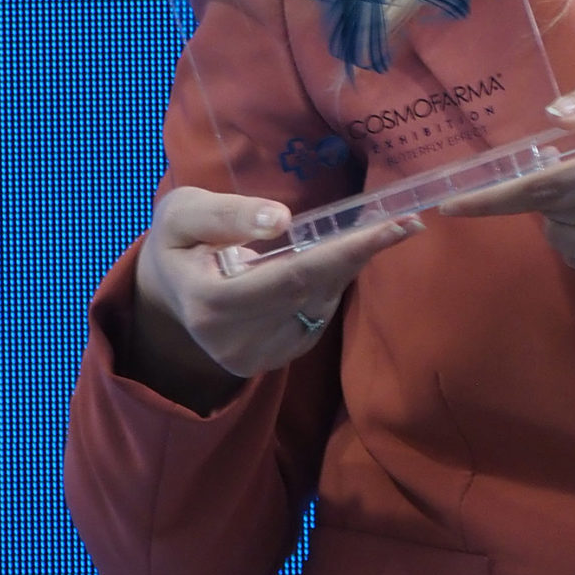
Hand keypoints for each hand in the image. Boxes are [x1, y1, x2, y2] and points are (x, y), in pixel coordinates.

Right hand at [130, 186, 419, 399]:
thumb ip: (226, 214)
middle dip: (360, 254)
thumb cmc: (179, 242)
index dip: (345, 250)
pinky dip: (329, 285)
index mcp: (211, 303)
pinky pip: (315, 317)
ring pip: (319, 303)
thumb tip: (279, 219)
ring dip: (346, 266)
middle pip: (315, 291)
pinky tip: (329, 261)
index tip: (391, 226)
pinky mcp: (273, 361)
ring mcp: (256, 358)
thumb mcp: (183, 212)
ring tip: (371, 233)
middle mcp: (236, 341)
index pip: (293, 275)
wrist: (169, 292)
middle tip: (405, 222)